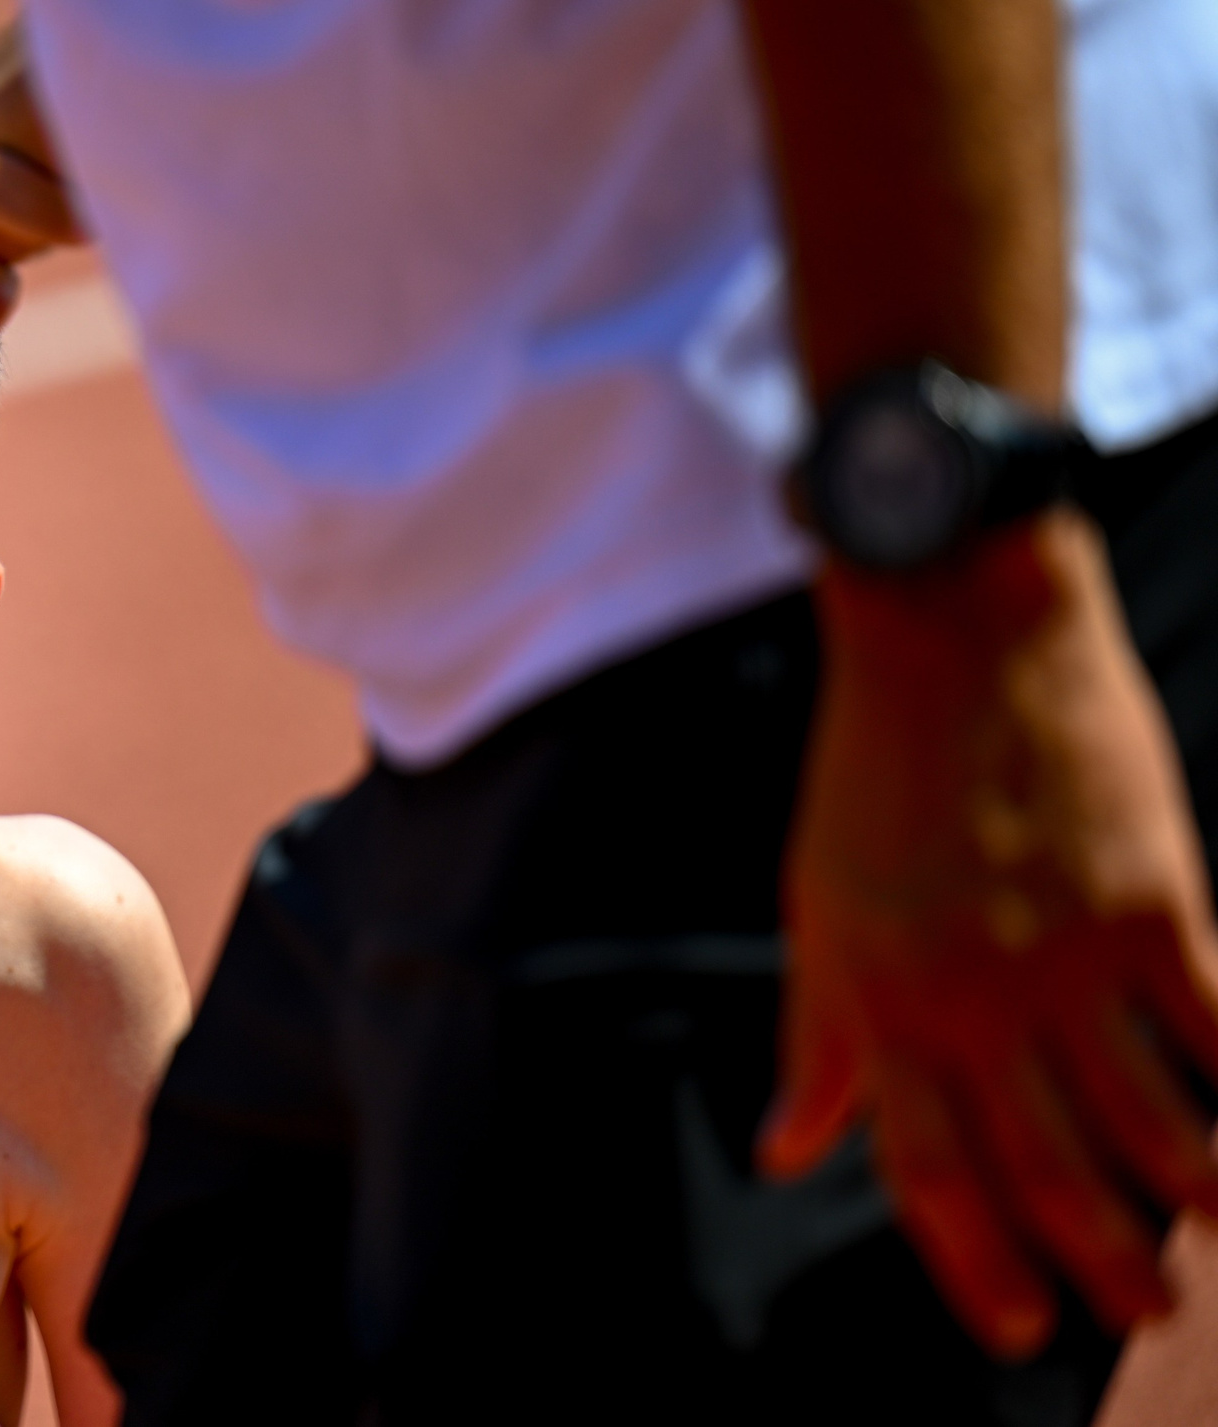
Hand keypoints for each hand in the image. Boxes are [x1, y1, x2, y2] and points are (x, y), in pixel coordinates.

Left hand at [764, 510, 1217, 1355]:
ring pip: (1148, 1126)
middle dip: (1096, 1267)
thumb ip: (816, 1039)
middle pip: (1047, 1175)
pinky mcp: (1156, 904)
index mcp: (880, 1002)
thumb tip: (785, 1150)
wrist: (951, 634)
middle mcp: (971, 997)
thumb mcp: (816, 908)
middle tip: (1133, 1313)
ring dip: (1186, 1206)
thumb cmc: (873, 775)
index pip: (926, 1172)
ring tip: (1204, 1245)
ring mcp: (1069, 956)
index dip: (970, 1265)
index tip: (1014, 1326)